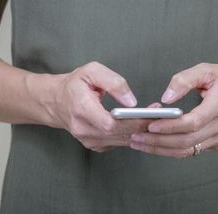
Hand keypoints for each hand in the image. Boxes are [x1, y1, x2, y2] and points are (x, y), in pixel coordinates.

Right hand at [41, 61, 159, 151]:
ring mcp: (88, 140)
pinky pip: (118, 142)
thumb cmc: (74, 84)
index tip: (150, 115)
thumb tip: (131, 101)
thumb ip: (113, 82)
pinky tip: (143, 123)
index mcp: (81, 109)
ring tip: (157, 117)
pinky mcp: (95, 145)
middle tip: (162, 114)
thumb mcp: (92, 71)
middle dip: (143, 125)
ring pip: (121, 141)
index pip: (110, 123)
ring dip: (141, 131)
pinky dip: (133, 134)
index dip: (132, 122)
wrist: (55, 102)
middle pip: (118, 134)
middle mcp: (83, 129)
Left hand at [129, 63, 217, 157]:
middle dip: (158, 141)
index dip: (171, 126)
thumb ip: (184, 80)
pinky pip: (192, 150)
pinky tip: (154, 144)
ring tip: (139, 143)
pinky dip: (171, 150)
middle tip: (136, 136)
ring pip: (188, 150)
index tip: (151, 124)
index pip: (193, 122)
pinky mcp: (217, 143)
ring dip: (161, 149)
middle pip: (187, 140)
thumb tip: (165, 98)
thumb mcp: (207, 69)